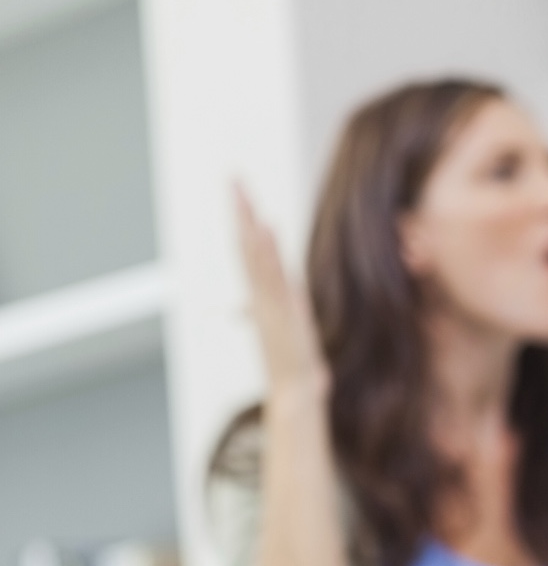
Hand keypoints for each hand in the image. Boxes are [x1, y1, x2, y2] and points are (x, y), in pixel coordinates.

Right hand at [233, 183, 329, 397]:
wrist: (295, 388)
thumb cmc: (291, 355)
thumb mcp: (286, 321)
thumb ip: (275, 301)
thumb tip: (271, 287)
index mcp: (262, 291)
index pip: (248, 248)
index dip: (244, 220)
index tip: (238, 191)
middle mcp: (261, 291)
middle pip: (246, 243)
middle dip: (241, 211)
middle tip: (233, 178)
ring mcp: (269, 300)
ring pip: (255, 254)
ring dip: (250, 223)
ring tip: (244, 195)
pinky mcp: (282, 310)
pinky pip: (272, 273)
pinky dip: (269, 250)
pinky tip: (268, 227)